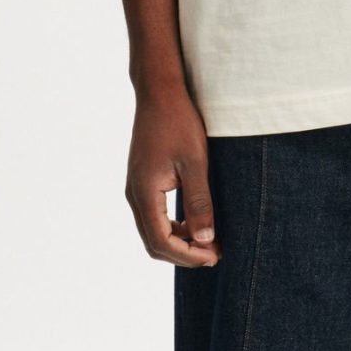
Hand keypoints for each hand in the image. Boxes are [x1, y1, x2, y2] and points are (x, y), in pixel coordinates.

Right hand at [126, 86, 218, 265]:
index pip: (161, 241)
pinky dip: (174, 228)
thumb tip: (205, 239)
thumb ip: (199, 202)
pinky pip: (154, 217)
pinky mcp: (143, 183)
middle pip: (154, 243)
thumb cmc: (179, 123)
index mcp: (144, 192)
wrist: (159, 94)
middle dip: (184, 255)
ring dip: (179, 243)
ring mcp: (136, 189)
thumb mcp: (195, 163)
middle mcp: (135, 195)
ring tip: (210, 242)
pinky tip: (197, 223)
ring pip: (153, 232)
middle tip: (215, 255)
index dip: (188, 255)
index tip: (214, 256)